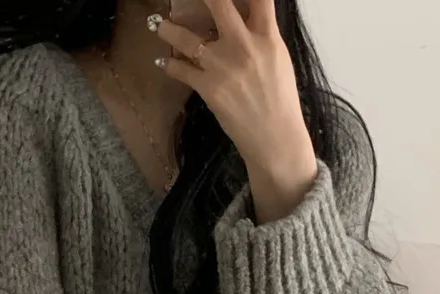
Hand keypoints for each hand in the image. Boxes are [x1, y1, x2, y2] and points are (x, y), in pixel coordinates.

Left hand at [152, 0, 318, 220]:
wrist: (274, 135)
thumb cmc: (280, 99)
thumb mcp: (278, 59)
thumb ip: (262, 35)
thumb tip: (249, 17)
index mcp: (267, 37)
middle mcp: (243, 45)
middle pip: (219, 4)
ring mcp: (222, 66)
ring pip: (188, 38)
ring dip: (169, 30)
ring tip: (159, 25)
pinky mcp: (208, 87)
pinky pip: (181, 70)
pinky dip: (169, 65)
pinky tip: (162, 62)